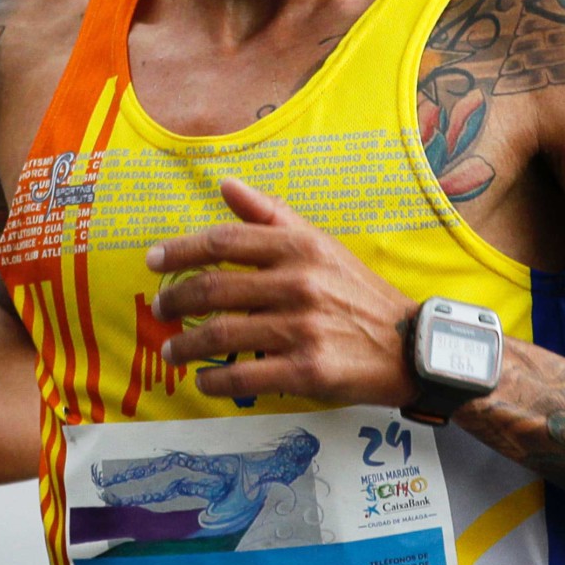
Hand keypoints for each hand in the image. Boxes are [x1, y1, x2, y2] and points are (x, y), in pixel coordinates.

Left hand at [147, 178, 417, 406]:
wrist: (410, 347)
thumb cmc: (358, 293)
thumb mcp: (321, 245)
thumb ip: (271, 215)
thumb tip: (225, 184)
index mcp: (300, 248)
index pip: (224, 242)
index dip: (180, 250)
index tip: (153, 261)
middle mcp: (299, 284)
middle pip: (213, 288)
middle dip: (175, 301)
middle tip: (159, 310)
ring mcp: (302, 328)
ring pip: (222, 335)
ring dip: (187, 345)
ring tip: (172, 350)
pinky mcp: (308, 371)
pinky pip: (244, 376)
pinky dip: (215, 380)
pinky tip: (205, 380)